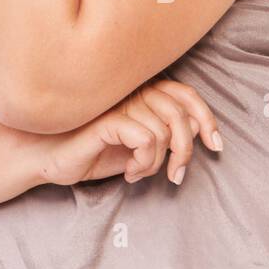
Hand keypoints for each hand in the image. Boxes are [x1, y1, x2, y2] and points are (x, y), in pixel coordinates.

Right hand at [41, 77, 221, 187]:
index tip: (216, 145)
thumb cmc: (93, 152)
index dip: (206, 118)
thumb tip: (194, 139)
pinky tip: (128, 172)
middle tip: (176, 176)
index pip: (186, 95)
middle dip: (185, 152)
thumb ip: (164, 137)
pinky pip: (146, 140)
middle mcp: (132, 92)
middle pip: (180, 116)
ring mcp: (119, 104)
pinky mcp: (108, 119)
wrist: (51, 160)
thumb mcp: (137, 147)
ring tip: (137, 173)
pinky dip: (144, 163)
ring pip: (164, 134)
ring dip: (156, 164)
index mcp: (142, 93)